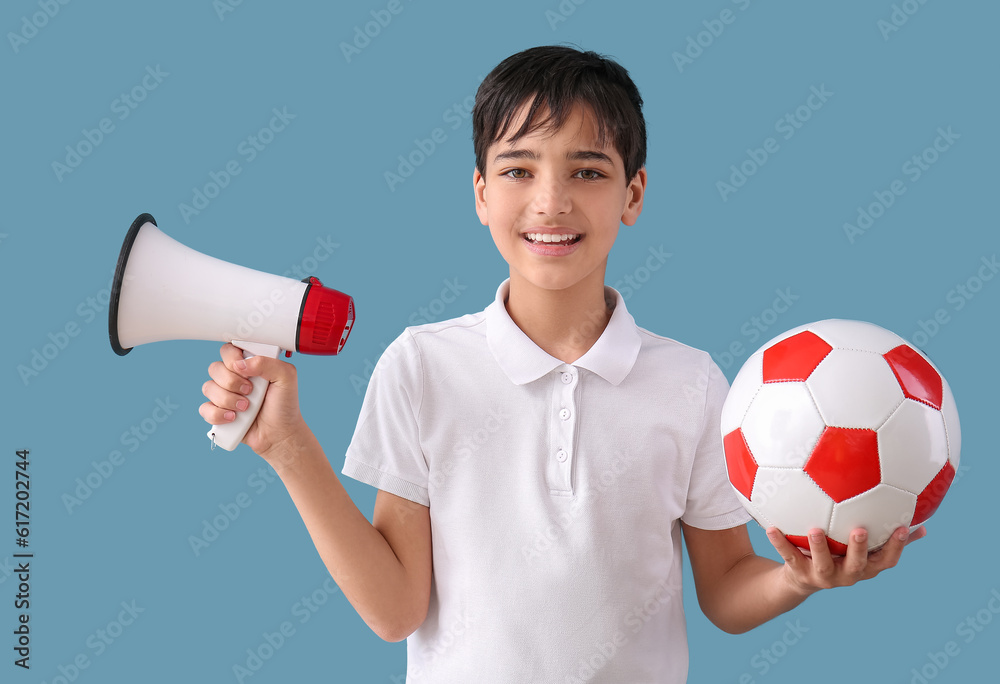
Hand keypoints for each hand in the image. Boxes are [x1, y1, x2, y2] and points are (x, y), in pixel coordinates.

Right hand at [198, 343, 306, 460]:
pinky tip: (233, 418)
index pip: (228, 349)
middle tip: (250, 391)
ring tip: (246, 408)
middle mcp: (234, 377)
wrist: (280, 433)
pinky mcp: (218, 412)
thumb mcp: (287, 377)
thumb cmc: (284, 405)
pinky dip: (218, 414)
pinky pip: (204, 409)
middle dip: (232, 381)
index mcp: (249, 364)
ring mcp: (224, 395)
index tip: (244, 368)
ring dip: (228, 399)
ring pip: (208, 388)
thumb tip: (241, 364)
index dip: (231, 357)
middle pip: (214, 368)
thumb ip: (268, 362)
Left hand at [766, 525, 925, 595]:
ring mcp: (822, 576)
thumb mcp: (864, 552)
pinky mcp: (798, 573)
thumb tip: (922, 527)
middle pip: (856, 565)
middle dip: (859, 549)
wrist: (801, 581)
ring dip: (819, 547)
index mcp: (864, 568)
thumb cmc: (839, 558)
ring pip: (823, 564)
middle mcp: (846, 575)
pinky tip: (770, 527)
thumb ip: (890, 540)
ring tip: (815, 529)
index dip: (896, 547)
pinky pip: (788, 556)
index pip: (886, 561)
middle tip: (859, 530)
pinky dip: (779, 543)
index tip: (902, 527)